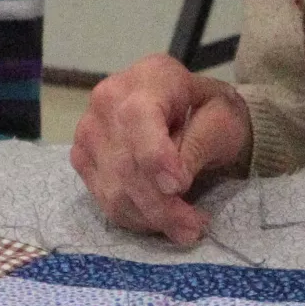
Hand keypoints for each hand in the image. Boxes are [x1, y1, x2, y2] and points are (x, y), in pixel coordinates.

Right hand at [69, 52, 251, 245]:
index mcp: (149, 77)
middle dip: (160, 203)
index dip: (154, 156)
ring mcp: (89, 130)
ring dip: (150, 217)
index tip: (179, 186)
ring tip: (185, 228)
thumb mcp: (221, 119)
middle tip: (194, 227)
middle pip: (124, 162)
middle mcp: (108, 100)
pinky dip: (135, 218)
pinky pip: (104, 199)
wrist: (192, 112)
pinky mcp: (83, 158)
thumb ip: (198, 145)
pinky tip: (161, 221)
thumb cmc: (212, 111)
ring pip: (112, 187)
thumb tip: (172, 186)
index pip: (137, 118)